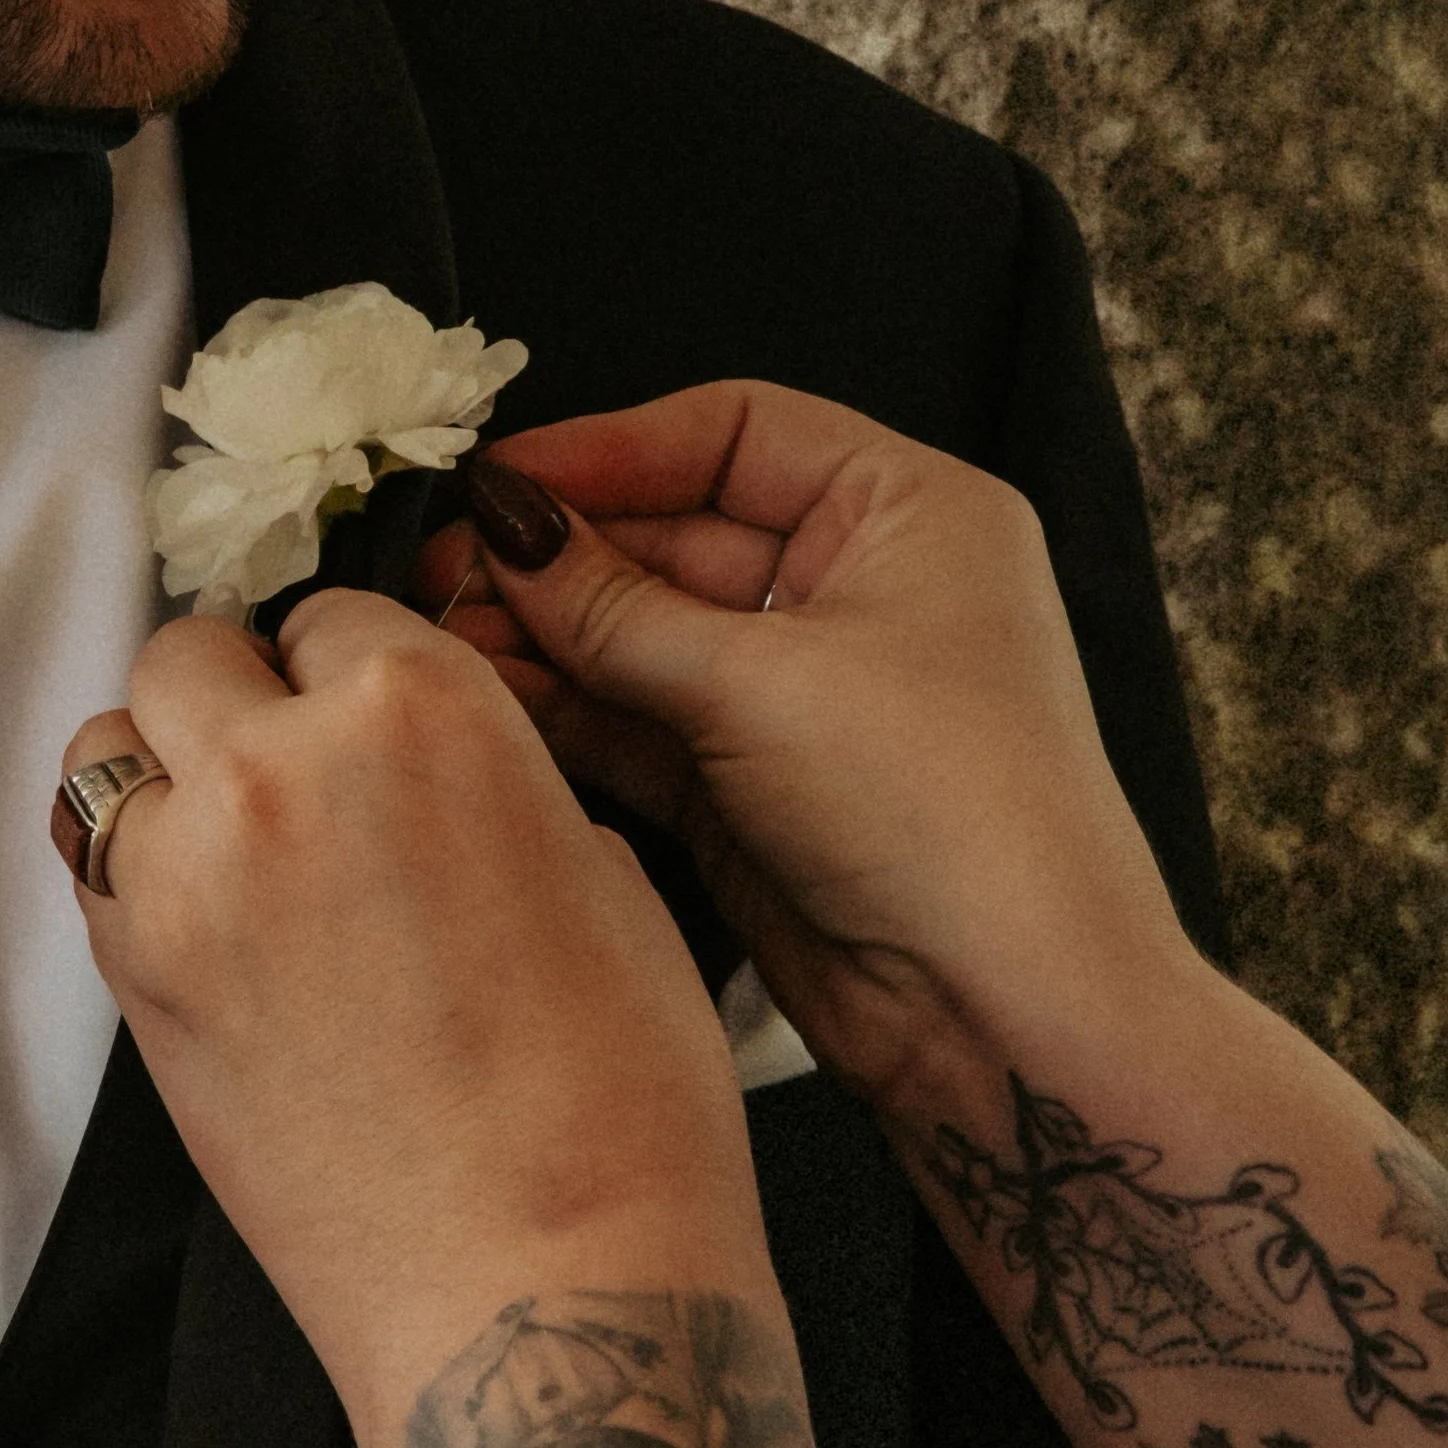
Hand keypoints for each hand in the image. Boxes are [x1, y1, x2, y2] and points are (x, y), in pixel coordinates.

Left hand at [55, 591, 750, 1437]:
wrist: (541, 1289)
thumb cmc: (612, 1106)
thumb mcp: (604, 875)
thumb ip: (491, 785)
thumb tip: (434, 783)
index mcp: (421, 706)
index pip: (336, 612)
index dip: (359, 670)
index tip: (370, 718)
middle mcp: (281, 763)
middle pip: (194, 653)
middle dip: (245, 697)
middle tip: (299, 773)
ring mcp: (186, 873)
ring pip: (110, 746)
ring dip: (165, 771)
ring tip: (235, 841)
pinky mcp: (133, 979)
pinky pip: (90, 864)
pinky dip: (133, 870)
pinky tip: (210, 921)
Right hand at [416, 384, 1204, 1111]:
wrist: (1008, 1013)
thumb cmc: (945, 810)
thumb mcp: (763, 683)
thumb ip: (615, 606)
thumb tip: (510, 528)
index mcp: (909, 514)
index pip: (736, 433)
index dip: (612, 448)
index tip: (501, 476)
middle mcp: (860, 590)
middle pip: (678, 534)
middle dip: (560, 552)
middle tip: (442, 565)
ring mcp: (804, 694)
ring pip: (648, 634)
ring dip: (547, 634)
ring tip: (439, 632)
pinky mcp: (756, 786)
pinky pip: (644, 720)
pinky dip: (569, 709)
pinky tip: (484, 695)